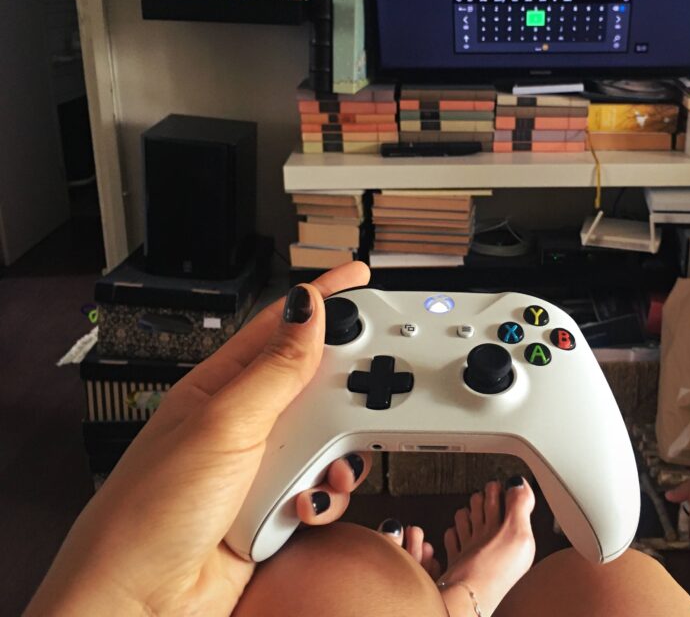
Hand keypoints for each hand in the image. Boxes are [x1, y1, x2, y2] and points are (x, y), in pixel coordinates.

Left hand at [27, 263, 372, 615]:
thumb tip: (309, 310)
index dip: (323, 298)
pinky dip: (324, 494)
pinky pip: (326, 485)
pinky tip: (302, 504)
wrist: (143, 605)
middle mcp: (246, 420)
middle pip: (317, 381)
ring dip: (335, 454)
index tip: (358, 276)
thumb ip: (276, 369)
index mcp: (224, 385)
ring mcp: (263, 464)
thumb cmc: (148, 513)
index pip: (282, 326)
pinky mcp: (279, 505)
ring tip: (320, 467)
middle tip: (375, 387)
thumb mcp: (223, 426)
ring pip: (330, 436)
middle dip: (347, 389)